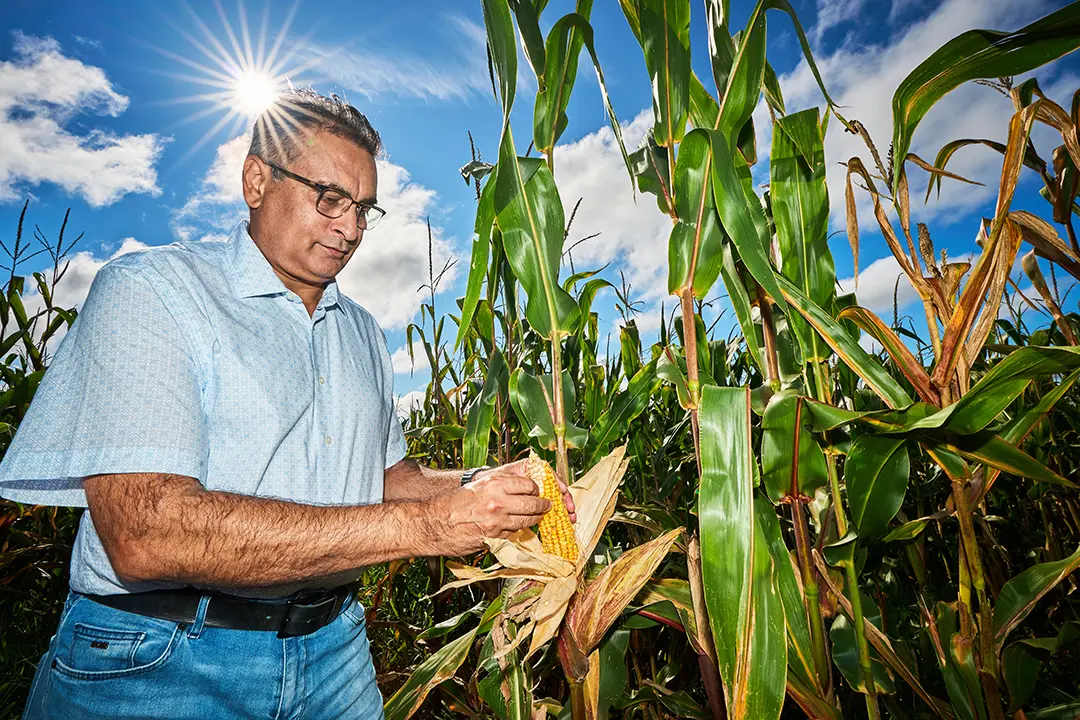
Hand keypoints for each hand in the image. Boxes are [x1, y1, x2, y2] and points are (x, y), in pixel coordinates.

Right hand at [433, 461, 550, 554]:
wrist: (435, 523)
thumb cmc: (453, 503)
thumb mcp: (478, 486)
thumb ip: (500, 486)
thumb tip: (520, 489)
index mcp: (494, 484)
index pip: (528, 484)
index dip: (535, 488)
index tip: (537, 491)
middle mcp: (498, 502)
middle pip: (533, 504)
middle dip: (543, 505)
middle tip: (546, 505)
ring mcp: (497, 521)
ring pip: (527, 521)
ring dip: (535, 520)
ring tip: (538, 517)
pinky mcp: (494, 538)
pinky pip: (514, 533)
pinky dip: (519, 531)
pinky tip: (519, 527)